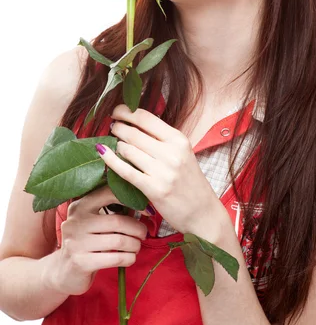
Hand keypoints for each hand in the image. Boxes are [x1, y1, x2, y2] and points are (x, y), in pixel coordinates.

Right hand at [51, 184, 149, 295]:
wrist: (63, 271)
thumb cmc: (87, 242)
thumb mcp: (93, 222)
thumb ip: (112, 210)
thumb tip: (144, 203)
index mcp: (80, 205)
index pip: (109, 193)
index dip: (132, 200)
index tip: (146, 210)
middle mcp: (76, 221)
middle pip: (118, 221)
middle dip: (137, 228)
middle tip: (143, 234)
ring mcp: (76, 242)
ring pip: (119, 240)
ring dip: (135, 245)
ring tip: (137, 247)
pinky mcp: (81, 262)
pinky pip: (116, 258)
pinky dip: (129, 258)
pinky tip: (130, 258)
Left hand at [98, 105, 226, 235]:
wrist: (203, 213)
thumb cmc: (190, 182)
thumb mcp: (183, 153)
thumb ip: (162, 139)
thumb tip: (135, 123)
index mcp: (179, 140)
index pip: (146, 118)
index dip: (127, 112)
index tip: (117, 111)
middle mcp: (171, 153)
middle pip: (134, 132)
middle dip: (118, 127)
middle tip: (112, 128)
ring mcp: (162, 171)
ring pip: (127, 149)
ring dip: (117, 145)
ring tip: (115, 145)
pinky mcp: (153, 189)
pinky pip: (125, 171)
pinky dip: (110, 160)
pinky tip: (102, 153)